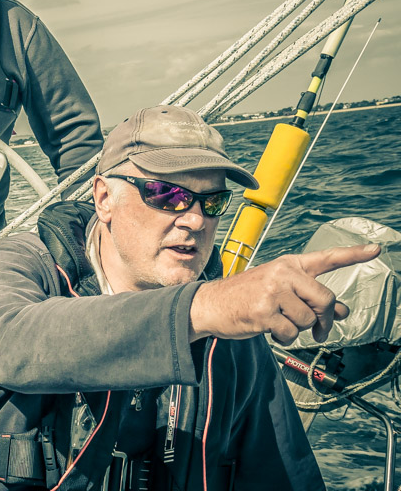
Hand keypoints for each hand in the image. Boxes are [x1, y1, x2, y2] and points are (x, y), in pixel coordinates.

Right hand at [189, 244, 380, 344]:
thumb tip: (344, 312)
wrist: (209, 304)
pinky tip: (269, 329)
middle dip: (324, 319)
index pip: (326, 258)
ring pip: (308, 320)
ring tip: (278, 322)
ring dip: (298, 329)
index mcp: (288, 264)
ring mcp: (272, 292)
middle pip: (325, 300)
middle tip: (318, 329)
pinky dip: (283, 338)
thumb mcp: (279, 291)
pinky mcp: (263, 312)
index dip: (354, 254)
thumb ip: (310, 298)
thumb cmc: (245, 297)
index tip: (376, 249)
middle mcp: (282, 273)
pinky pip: (290, 333)